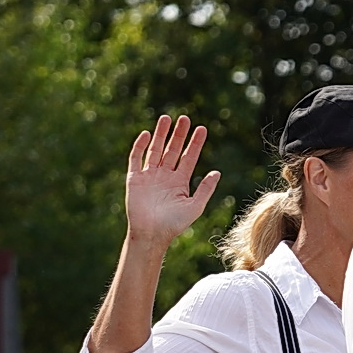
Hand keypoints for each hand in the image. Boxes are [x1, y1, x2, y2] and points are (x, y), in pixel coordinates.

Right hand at [125, 114, 221, 245]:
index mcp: (179, 182)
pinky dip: (140, 146)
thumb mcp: (195, 206)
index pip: (189, 157)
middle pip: (173, 149)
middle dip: (179, 134)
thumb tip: (217, 172)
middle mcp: (165, 176)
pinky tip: (148, 134)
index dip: (195, 143)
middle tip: (185, 118)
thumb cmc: (174, 224)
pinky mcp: (134, 179)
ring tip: (166, 118)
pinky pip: (136, 158)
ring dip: (161, 134)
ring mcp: (149, 176)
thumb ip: (205, 189)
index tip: (202, 128)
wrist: (152, 234)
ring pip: (156, 149)